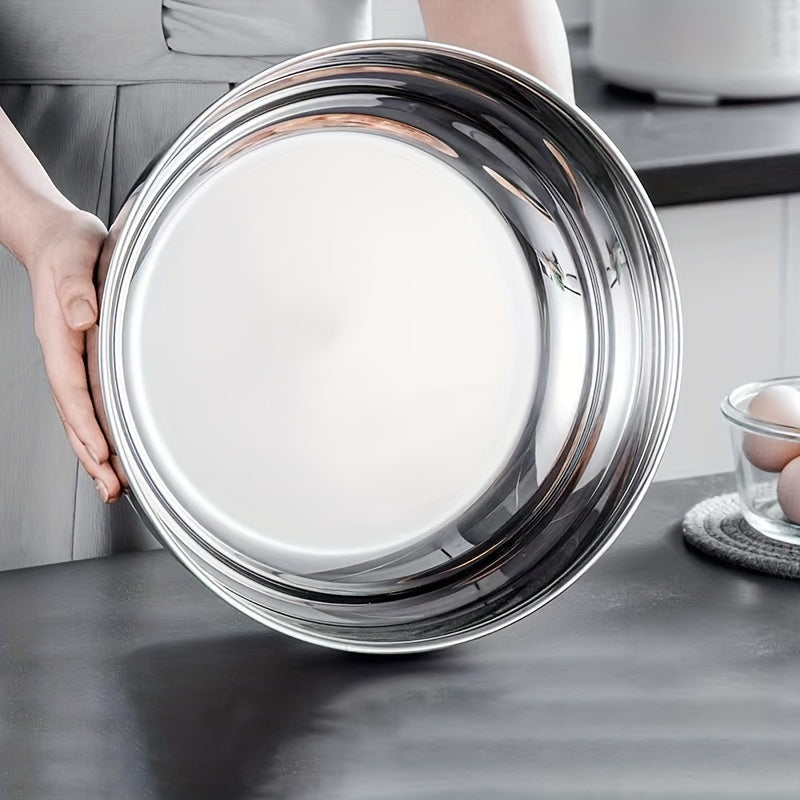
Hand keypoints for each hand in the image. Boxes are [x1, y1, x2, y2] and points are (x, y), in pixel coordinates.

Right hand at [25, 207, 122, 502]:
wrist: (53, 235)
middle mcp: (62, 352)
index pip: (71, 389)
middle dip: (91, 454)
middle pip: (73, 414)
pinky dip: (98, 427)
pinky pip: (87, 400)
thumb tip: (83, 316)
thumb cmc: (67, 244)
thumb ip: (76, 286)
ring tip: (112, 484)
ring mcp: (70, 357)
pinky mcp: (82, 355)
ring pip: (79, 414)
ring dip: (94, 450)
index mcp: (59, 334)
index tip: (102, 455)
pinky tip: (112, 446)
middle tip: (112, 489)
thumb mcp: (75, 254)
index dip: (86, 425)